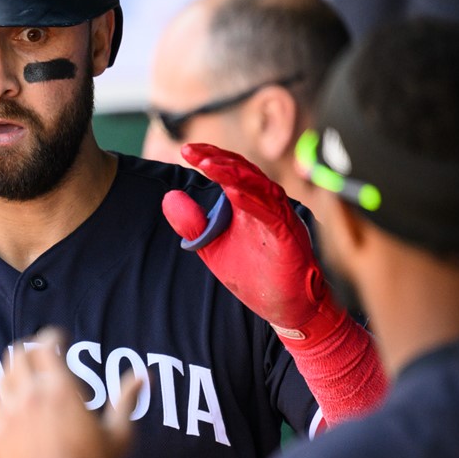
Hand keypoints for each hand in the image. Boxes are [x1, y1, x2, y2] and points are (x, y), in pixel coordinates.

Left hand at [0, 329, 141, 457]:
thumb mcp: (119, 435)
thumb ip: (126, 400)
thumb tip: (142, 375)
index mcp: (59, 388)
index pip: (45, 344)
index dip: (52, 336)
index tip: (59, 339)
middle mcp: (29, 394)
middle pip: (18, 353)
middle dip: (30, 350)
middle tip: (41, 358)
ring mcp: (6, 414)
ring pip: (0, 376)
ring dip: (14, 373)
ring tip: (27, 383)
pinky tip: (10, 413)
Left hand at [163, 143, 339, 340]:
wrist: (286, 308)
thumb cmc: (255, 276)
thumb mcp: (213, 248)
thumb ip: (193, 225)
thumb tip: (170, 197)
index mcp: (250, 204)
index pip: (231, 171)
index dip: (211, 157)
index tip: (187, 149)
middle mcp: (268, 205)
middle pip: (244, 171)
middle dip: (218, 159)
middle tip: (192, 151)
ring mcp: (280, 219)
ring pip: (259, 187)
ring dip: (234, 174)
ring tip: (209, 164)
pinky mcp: (289, 237)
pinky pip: (272, 214)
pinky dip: (253, 201)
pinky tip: (233, 193)